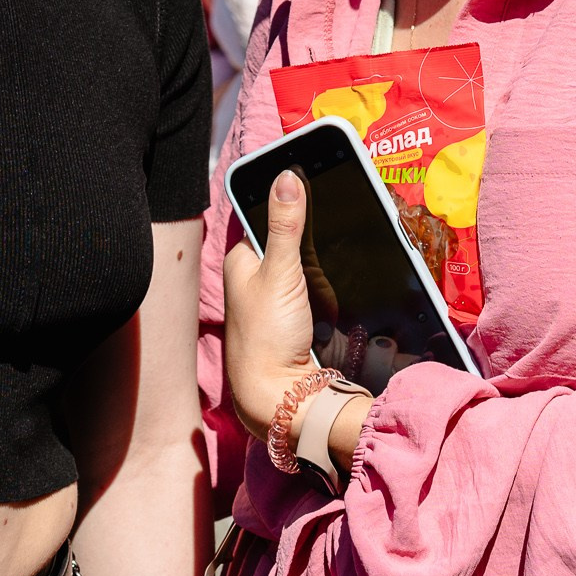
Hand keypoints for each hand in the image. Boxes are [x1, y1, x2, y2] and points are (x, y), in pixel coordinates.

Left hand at [221, 170, 322, 442]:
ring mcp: (274, 300)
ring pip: (309, 269)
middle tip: (328, 253)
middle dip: (316, 246)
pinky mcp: (293, 320)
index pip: (269, 216)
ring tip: (329, 284)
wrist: (279, 399)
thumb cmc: (267, 337)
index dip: (294, 207)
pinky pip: (317, 294)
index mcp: (241, 259)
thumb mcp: (280, 273)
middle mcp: (253, 278)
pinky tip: (334, 301)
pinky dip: (328, 294)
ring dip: (325, 273)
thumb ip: (285, 226)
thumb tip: (286, 176)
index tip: (322, 194)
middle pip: (294, 243)